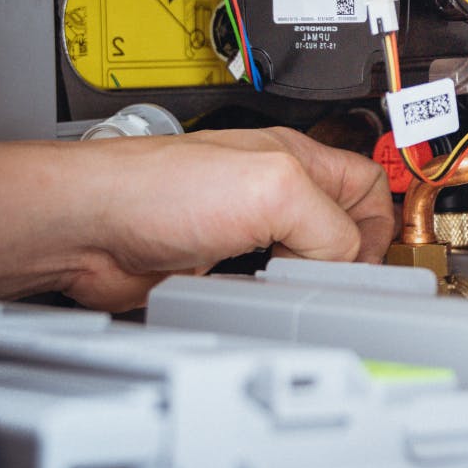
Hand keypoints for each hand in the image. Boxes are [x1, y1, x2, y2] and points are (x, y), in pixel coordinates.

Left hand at [0, 128, 393, 311]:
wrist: (84, 229)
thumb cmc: (155, 188)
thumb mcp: (274, 191)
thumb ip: (331, 228)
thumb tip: (345, 265)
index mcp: (295, 160)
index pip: (369, 186)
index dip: (383, 223)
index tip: (377, 261)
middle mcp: (270, 194)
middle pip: (339, 233)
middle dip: (345, 262)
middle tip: (337, 287)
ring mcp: (242, 234)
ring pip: (300, 269)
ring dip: (303, 288)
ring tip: (293, 297)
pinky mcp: (214, 272)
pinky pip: (261, 294)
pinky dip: (266, 306)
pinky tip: (256, 307)